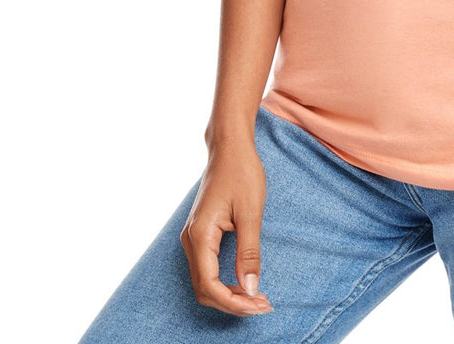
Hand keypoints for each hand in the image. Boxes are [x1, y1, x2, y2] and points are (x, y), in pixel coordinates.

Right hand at [179, 140, 273, 316]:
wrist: (229, 148)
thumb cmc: (242, 173)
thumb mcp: (251, 212)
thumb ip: (249, 252)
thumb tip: (250, 289)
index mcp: (200, 234)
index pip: (209, 284)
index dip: (233, 302)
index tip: (258, 305)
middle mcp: (191, 239)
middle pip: (204, 288)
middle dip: (232, 303)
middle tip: (263, 305)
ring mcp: (193, 237)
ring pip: (204, 281)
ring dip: (229, 294)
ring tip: (257, 298)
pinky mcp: (200, 234)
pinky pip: (207, 268)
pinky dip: (224, 281)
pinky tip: (244, 283)